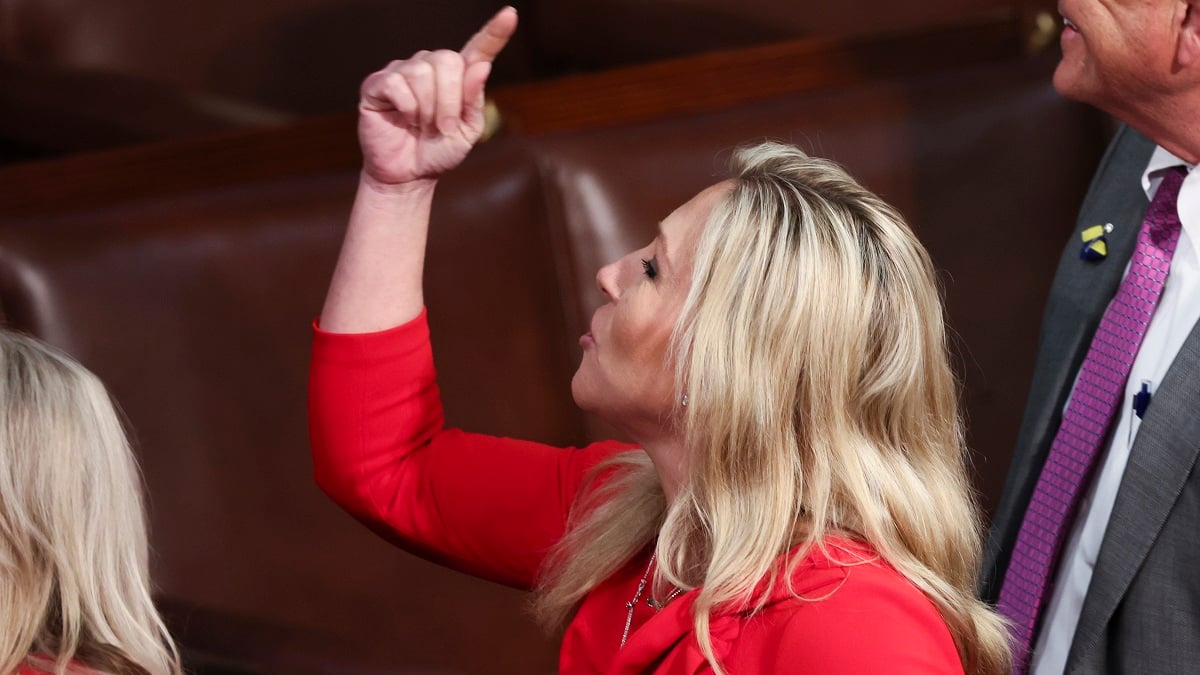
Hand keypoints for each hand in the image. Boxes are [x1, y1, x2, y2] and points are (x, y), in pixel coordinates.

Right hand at [357, 7, 516, 187]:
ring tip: (422, 126)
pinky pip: (397, 83)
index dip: (494, 33)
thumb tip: (482, 66)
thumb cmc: (438, 150)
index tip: (509, 15)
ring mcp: (402, 72)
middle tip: (444, 127)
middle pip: (448, 61)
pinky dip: (406, 107)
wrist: (409, 175)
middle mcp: (429, 67)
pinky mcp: (377, 83)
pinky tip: (404, 118)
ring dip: (428, 108)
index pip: (478, 49)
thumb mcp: (467, 131)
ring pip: (422, 72)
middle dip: (450, 101)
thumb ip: (474, 100)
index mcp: (457, 77)